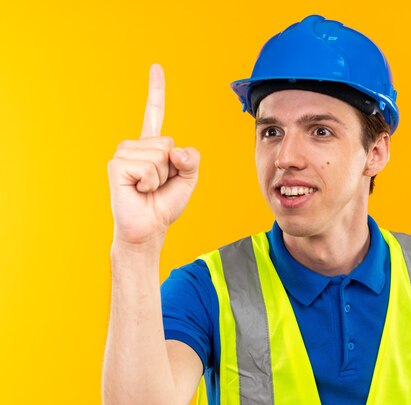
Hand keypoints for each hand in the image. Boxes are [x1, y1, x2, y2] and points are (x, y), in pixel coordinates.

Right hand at [108, 63, 199, 246]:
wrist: (149, 228)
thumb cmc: (164, 205)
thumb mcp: (188, 180)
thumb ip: (191, 160)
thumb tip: (175, 151)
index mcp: (151, 147)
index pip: (154, 114)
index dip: (156, 91)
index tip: (156, 67)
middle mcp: (135, 146)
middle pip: (168, 142)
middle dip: (172, 168)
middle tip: (158, 185)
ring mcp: (124, 154)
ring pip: (160, 155)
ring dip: (161, 177)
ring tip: (147, 189)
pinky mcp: (117, 165)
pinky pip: (149, 167)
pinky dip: (151, 182)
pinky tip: (139, 190)